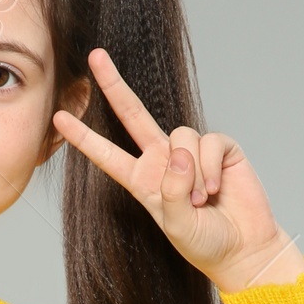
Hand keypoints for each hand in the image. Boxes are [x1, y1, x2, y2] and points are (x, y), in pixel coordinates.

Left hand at [54, 49, 303, 291]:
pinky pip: (209, 143)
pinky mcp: (220, 148)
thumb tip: (178, 153)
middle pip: (133, 114)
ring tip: (202, 200)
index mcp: (142, 180)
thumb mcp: (177, 225)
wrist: (243, 248)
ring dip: (192, 172)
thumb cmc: (204, 243)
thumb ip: (172, 192)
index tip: (60, 117)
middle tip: (95, 56)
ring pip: (181, 136)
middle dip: (114, 84)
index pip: (107, 154)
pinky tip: (216, 189)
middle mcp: (162, 160)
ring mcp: (191, 152)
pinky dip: (211, 167)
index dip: (84, 137)